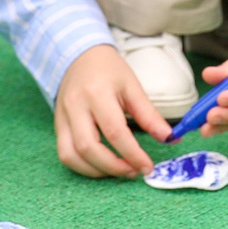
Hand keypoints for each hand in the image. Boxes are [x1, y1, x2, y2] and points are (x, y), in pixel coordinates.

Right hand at [53, 41, 171, 177]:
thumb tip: (170, 138)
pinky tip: (102, 166)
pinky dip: (83, 167)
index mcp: (96, 93)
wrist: (79, 56)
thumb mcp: (132, 87)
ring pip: (72, 155)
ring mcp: (62, 118)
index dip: (132, 154)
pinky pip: (65, 154)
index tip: (148, 167)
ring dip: (97, 171)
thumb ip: (149, 115)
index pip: (114, 131)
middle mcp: (75, 107)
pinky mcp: (57, 126)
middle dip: (114, 167)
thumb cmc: (108, 70)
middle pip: (88, 147)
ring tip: (120, 171)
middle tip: (135, 172)